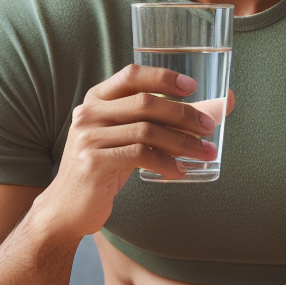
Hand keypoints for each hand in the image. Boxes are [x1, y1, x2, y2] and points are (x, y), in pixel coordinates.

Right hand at [32, 65, 226, 240]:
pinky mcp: (93, 161)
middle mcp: (89, 113)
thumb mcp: (126, 139)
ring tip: (204, 152)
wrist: (66, 208)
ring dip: (183, 142)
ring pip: (147, 130)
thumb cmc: (104, 169)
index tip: (192, 87)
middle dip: (184, 114)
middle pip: (146, 103)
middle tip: (209, 128)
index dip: (163, 77)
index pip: (131, 75)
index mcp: (96, 100)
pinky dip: (166, 163)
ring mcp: (88, 137)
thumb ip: (159, 122)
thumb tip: (219, 107)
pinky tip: (180, 171)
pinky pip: (140, 156)